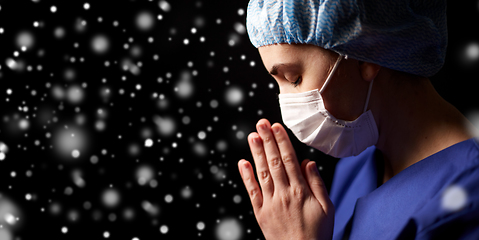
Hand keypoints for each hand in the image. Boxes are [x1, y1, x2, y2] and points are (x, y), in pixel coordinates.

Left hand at [238, 119, 333, 239]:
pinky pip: (252, 192)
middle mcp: (284, 194)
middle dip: (267, 140)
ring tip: (252, 135)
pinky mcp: (260, 213)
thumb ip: (318, 184)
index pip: (290, 159)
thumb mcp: (327, 208)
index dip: (282, 141)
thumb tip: (307, 162)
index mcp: (301, 191)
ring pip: (262, 172)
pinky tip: (243, 163)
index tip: (276, 126)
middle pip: (274, 161)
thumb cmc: (318, 233)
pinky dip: (246, 176)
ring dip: (256, 153)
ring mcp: (270, 203)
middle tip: (261, 123)